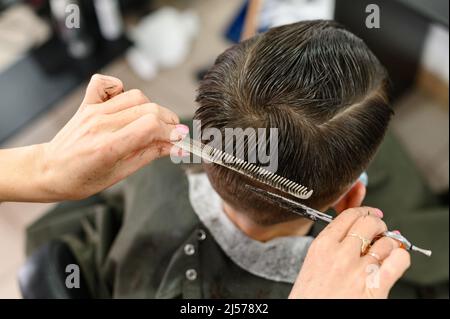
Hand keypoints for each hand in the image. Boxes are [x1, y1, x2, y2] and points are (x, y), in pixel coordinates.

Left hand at [30, 74, 187, 200]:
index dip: (172, 132)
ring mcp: (94, 111)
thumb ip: (149, 155)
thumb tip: (175, 146)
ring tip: (151, 124)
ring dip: (151, 108)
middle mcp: (101, 124)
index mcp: (108, 147)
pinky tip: (126, 104)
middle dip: (168, 121)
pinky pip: (107, 82)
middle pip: (149, 109)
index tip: (180, 140)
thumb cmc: (81, 179)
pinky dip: (121, 88)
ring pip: (136, 96)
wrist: (49, 170)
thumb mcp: (120, 174)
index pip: (151, 127)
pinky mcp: (88, 103)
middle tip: (172, 134)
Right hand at [289, 207, 410, 298]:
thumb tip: (353, 233)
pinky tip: (395, 259)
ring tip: (385, 248)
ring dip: (389, 242)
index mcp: (322, 246)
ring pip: (385, 241)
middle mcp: (340, 254)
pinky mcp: (375, 287)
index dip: (364, 211)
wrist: (310, 318)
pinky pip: (398, 261)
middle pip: (368, 222)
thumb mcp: (312, 263)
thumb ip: (330, 246)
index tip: (369, 213)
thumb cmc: (310, 297)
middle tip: (379, 229)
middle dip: (378, 223)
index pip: (348, 216)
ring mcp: (358, 270)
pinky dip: (400, 256)